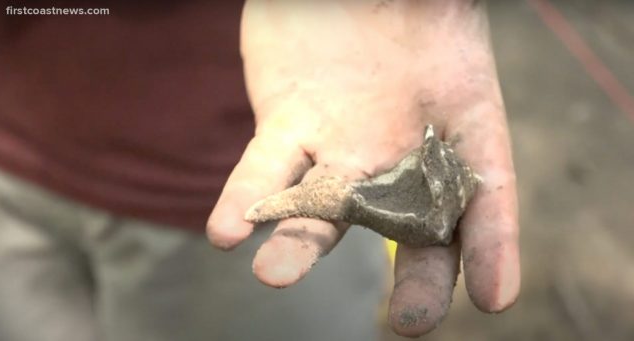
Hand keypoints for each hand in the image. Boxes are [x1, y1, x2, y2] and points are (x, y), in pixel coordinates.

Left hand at [207, 0, 519, 336]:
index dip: (491, 249)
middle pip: (403, 230)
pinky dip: (245, 202)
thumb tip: (476, 108)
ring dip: (295, 248)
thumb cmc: (416, 9)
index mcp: (452, 141)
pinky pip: (262, 173)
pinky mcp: (283, 130)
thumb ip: (461, 76)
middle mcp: (394, 160)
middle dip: (410, 279)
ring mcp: (336, 150)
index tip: (493, 298)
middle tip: (408, 322)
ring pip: (318, 212)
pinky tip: (227, 232)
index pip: (479, 204)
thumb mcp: (450, 29)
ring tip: (274, 274)